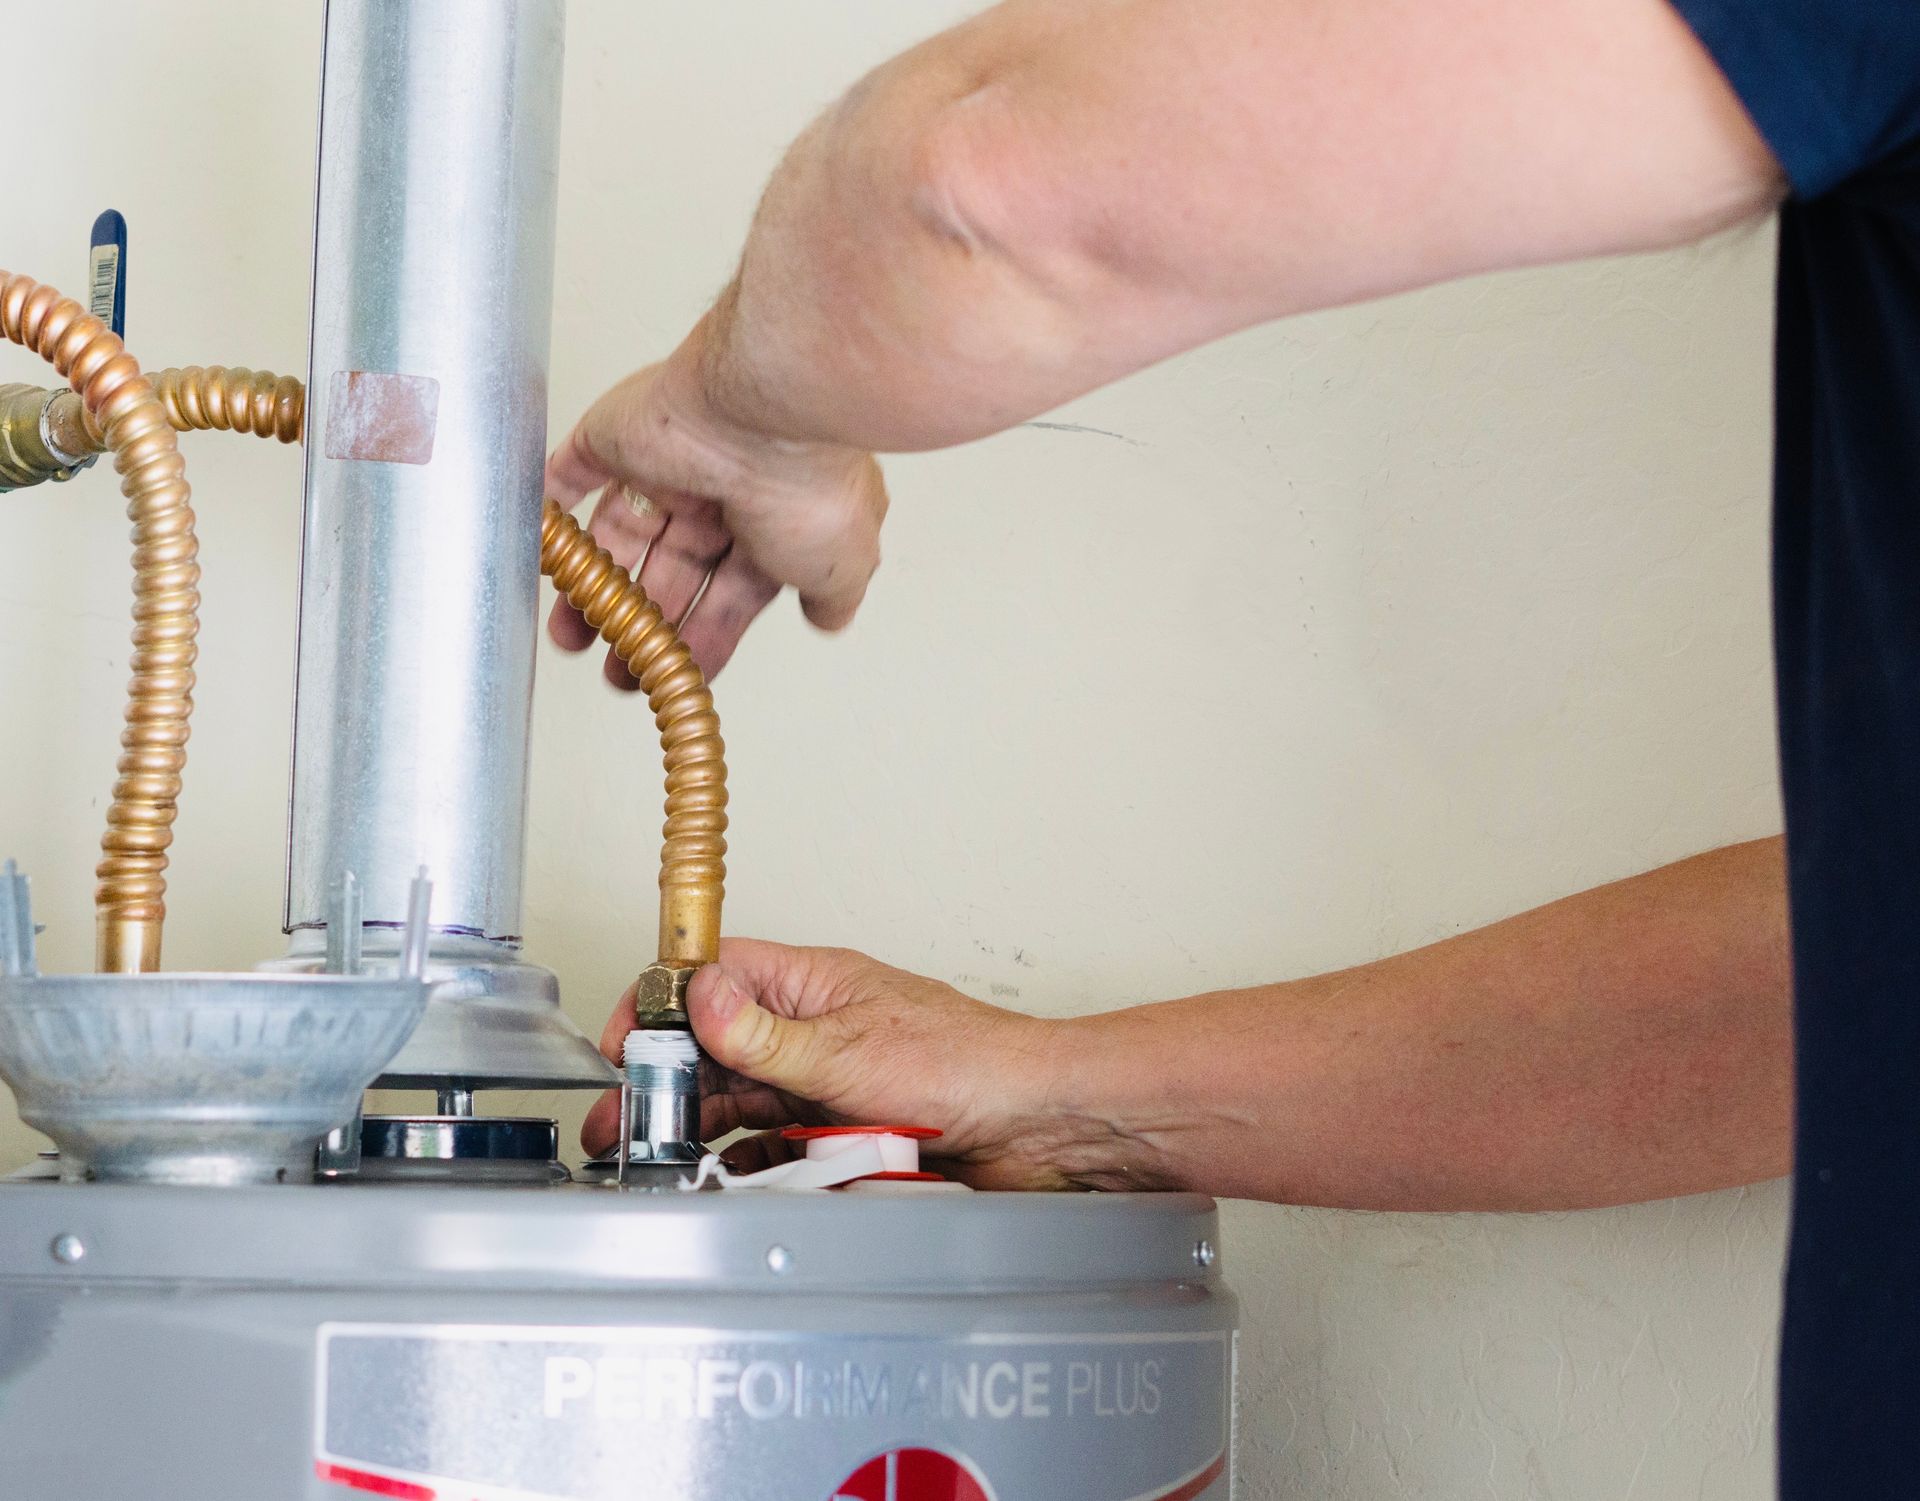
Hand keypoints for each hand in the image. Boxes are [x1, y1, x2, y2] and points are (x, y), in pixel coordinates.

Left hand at [544, 332, 888, 680]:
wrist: (765, 411)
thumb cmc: (809, 483)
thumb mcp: (842, 566)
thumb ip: (831, 594)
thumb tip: (829, 614)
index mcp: (774, 521)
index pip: (730, 592)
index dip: (704, 638)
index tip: (678, 675)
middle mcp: (721, 492)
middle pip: (670, 568)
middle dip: (643, 625)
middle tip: (620, 670)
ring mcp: (664, 463)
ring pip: (619, 534)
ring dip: (593, 590)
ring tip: (573, 636)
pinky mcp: (613, 437)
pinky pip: (569, 477)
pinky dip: (551, 514)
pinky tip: (543, 550)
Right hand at [580, 938, 1140, 1189]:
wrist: (1036, 1125)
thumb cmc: (969, 1063)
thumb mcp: (848, 1050)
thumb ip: (764, 1034)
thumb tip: (698, 997)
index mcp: (814, 983)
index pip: (715, 975)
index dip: (663, 1005)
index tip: (623, 1046)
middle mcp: (815, 1027)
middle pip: (717, 1047)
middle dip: (668, 1083)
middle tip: (623, 1125)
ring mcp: (827, 1080)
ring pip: (743, 1100)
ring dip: (704, 1128)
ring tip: (664, 1159)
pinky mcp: (843, 1130)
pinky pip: (779, 1146)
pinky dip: (751, 1164)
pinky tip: (727, 1182)